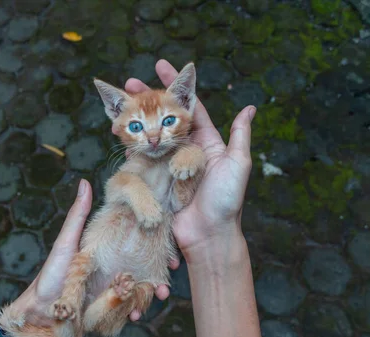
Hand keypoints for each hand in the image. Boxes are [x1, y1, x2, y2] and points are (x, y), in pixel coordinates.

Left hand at [9, 179, 173, 323]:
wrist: (40, 312)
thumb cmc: (52, 274)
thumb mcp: (67, 242)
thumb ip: (79, 215)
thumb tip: (85, 182)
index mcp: (107, 250)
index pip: (136, 244)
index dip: (156, 244)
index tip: (170, 244)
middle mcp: (113, 269)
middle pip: (144, 268)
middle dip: (160, 271)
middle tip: (172, 270)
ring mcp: (112, 290)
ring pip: (140, 289)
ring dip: (152, 293)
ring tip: (160, 295)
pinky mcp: (109, 308)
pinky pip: (128, 308)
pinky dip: (136, 310)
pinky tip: (136, 314)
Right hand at [125, 60, 255, 254]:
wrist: (209, 236)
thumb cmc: (226, 200)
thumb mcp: (238, 164)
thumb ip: (240, 136)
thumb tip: (250, 108)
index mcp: (207, 142)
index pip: (190, 106)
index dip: (176, 85)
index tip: (161, 66)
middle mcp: (187, 150)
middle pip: (164, 117)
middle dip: (148, 98)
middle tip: (129, 82)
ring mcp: (170, 166)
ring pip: (150, 136)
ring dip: (136, 119)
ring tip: (119, 105)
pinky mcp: (158, 181)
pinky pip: (144, 160)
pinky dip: (132, 147)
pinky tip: (120, 136)